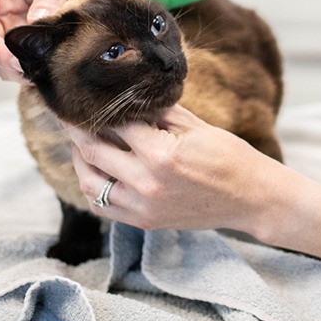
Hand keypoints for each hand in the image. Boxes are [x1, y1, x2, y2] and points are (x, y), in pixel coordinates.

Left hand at [63, 105, 290, 234]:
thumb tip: (129, 98)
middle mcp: (146, 183)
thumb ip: (158, 112)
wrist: (252, 198)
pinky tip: (96, 170)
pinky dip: (93, 187)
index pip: (115, 124)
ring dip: (79, 161)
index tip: (83, 98)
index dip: (97, 108)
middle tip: (68, 115)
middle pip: (93, 151)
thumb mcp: (195, 126)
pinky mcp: (145, 222)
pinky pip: (103, 206)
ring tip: (79, 143)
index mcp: (160, 154)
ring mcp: (143, 207)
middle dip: (76, 130)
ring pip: (90, 183)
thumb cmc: (230, 157)